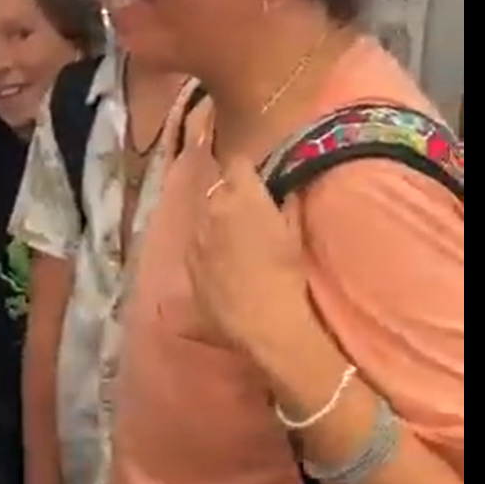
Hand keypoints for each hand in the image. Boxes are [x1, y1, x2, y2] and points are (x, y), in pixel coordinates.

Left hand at [189, 154, 315, 359]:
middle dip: (232, 196)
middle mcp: (212, 210)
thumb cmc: (287, 272)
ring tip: (236, 244)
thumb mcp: (295, 233)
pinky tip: (222, 266)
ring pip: (205, 218)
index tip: (257, 179)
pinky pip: (196, 246)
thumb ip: (288, 204)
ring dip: (217, 223)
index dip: (247, 169)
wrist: (265, 321)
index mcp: (241, 196)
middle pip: (219, 189)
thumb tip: (286, 191)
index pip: (237, 162)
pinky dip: (207, 249)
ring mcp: (196, 238)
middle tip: (251, 214)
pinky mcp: (188, 265)